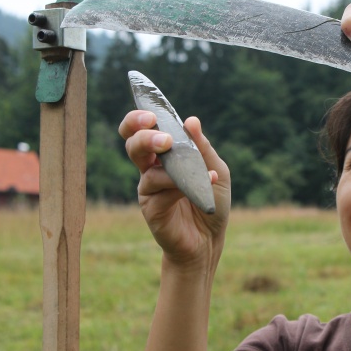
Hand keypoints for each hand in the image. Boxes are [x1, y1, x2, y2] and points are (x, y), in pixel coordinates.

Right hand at [119, 110, 230, 269]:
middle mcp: (151, 168)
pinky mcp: (150, 207)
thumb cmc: (211, 201)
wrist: (210, 239)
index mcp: (165, 154)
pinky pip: (159, 189)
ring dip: (165, 158)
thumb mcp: (217, 170)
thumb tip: (191, 120)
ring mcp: (149, 188)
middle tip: (163, 136)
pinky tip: (197, 187)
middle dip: (143, 134)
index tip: (151, 111)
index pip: (144, 130)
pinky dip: (179, 184)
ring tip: (183, 160)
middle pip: (133, 143)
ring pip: (144, 165)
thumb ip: (203, 148)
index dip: (140, 117)